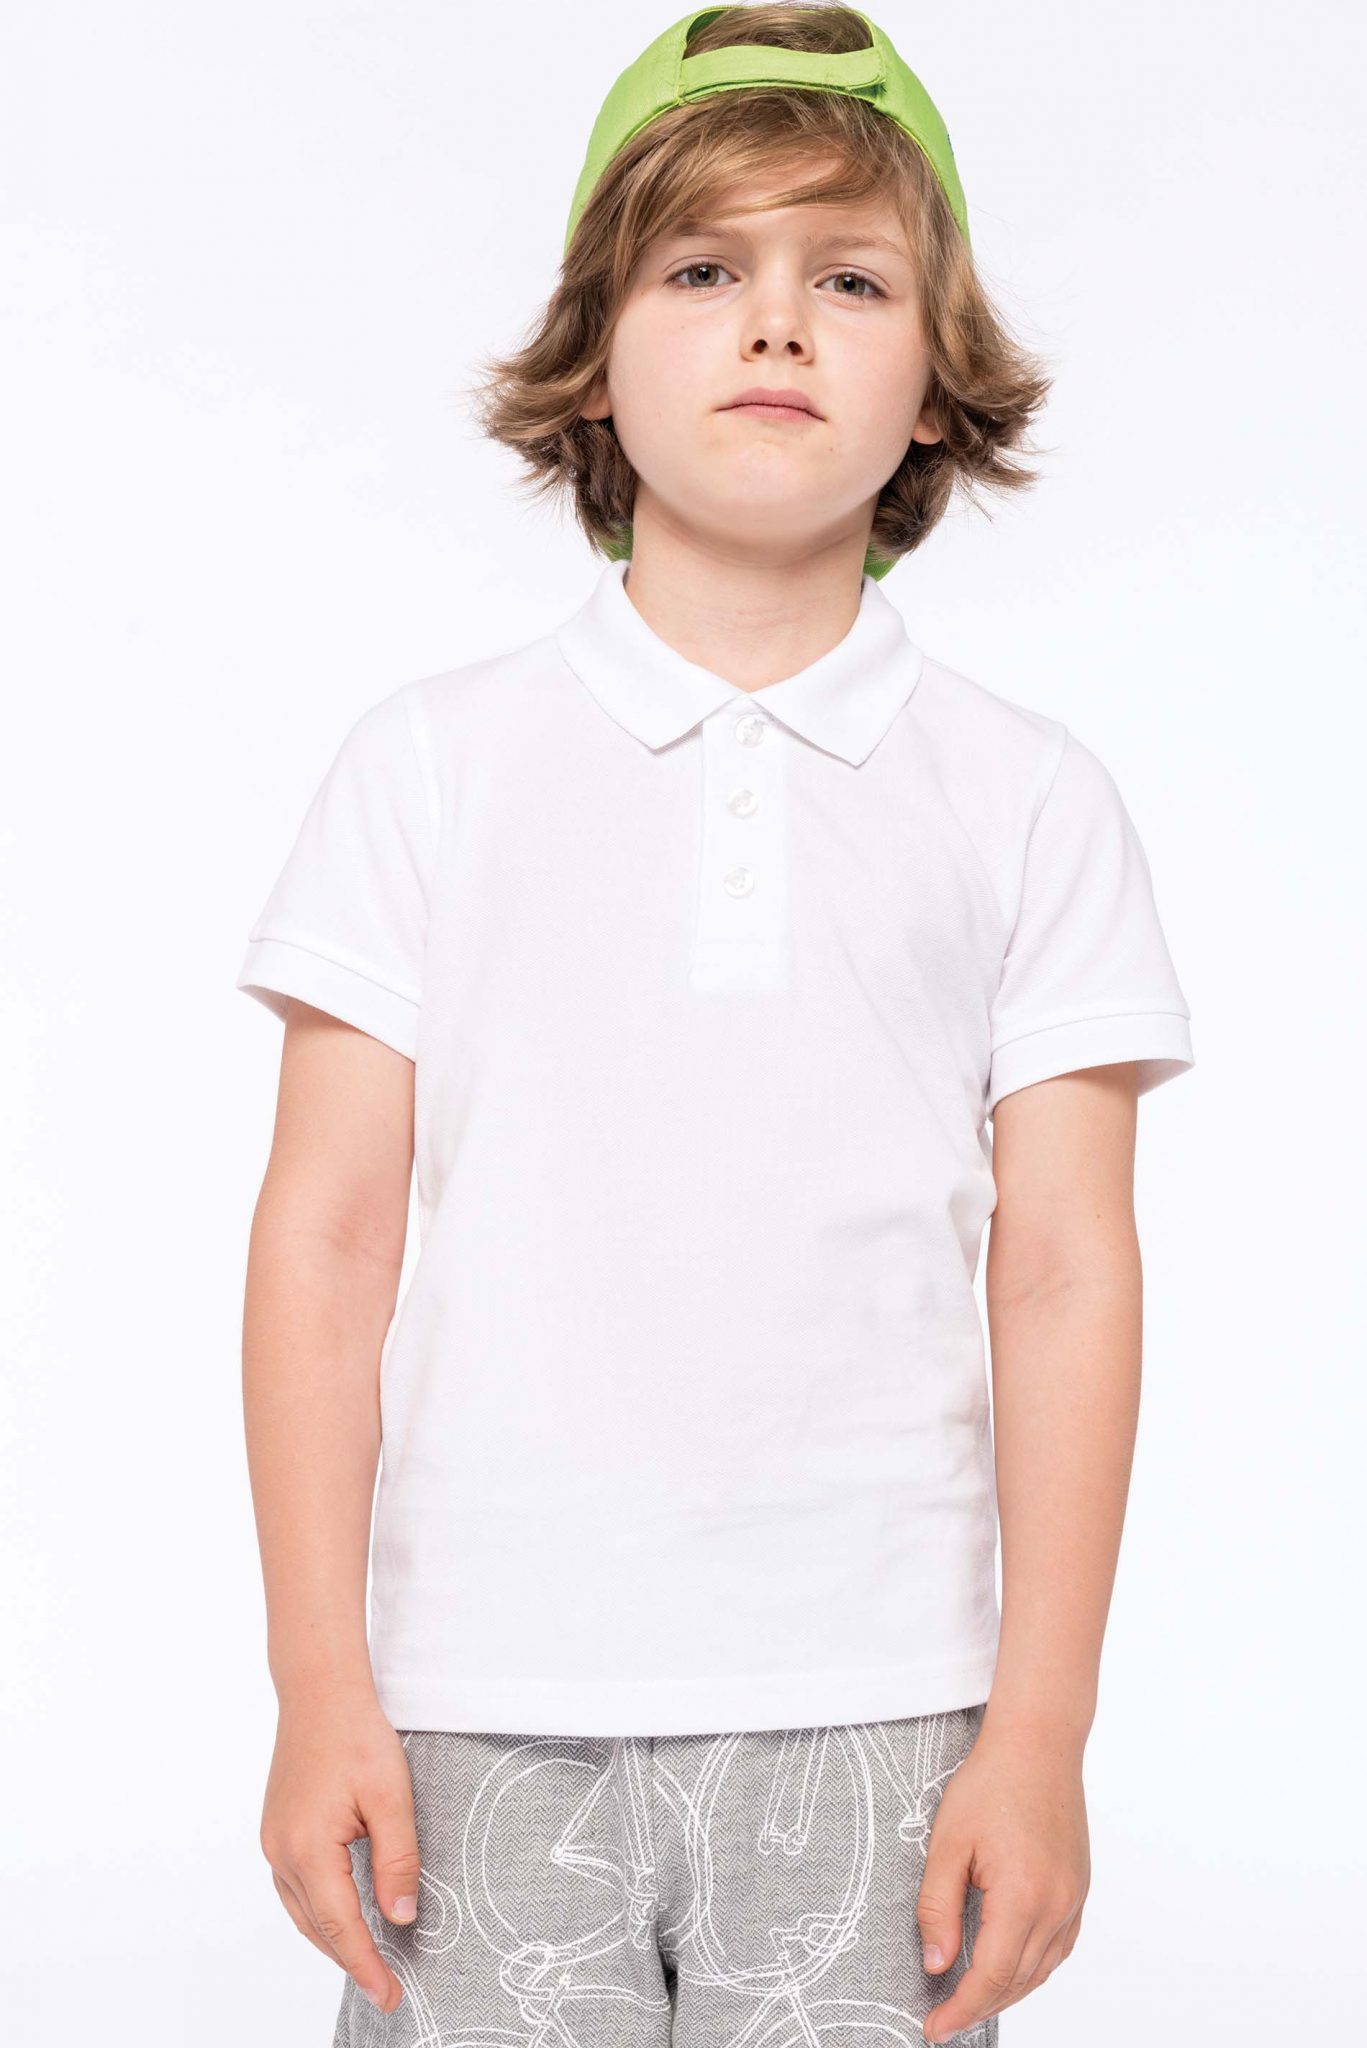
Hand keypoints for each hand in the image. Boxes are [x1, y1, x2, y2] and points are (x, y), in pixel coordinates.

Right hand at [259, 1685, 421, 2014]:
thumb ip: (397, 1860)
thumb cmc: (357, 1735)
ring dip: (332, 1940)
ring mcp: (273, 1842)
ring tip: (368, 1962)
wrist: (319, 1692)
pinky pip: (296, 1889)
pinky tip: (341, 1917)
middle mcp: (281, 1852)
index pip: (341, 1926)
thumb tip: (401, 1919)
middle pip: (317, 1927)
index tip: (390, 1995)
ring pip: (302, 1912)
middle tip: (387, 1988)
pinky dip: (319, 1913)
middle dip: (351, 1961)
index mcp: (308, 1848)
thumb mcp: (391, 1796)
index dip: (366, 1966)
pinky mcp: (277, 1830)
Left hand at [916, 1718, 1090, 2042]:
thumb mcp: (947, 1842)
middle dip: (978, 2007)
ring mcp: (1074, 1900)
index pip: (990, 1978)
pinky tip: (1008, 1967)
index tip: (934, 2029)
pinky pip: (1057, 1949)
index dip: (960, 2010)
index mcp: (1023, 1897)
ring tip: (969, 2000)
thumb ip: (937, 1907)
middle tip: (943, 2020)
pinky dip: (1030, 1968)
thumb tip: (936, 1964)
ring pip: (1040, 1971)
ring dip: (1005, 1993)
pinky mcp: (1079, 1890)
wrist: (1038, 1744)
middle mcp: (1057, 1906)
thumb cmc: (991, 1783)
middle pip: (1016, 1982)